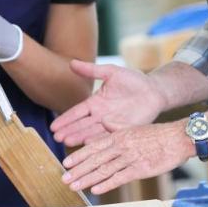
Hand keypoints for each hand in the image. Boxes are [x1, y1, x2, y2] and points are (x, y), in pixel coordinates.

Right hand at [50, 61, 166, 145]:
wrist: (155, 90)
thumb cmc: (133, 80)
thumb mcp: (111, 72)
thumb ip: (92, 69)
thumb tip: (71, 62)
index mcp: (96, 103)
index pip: (77, 112)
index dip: (65, 119)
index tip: (53, 126)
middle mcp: (101, 116)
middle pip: (82, 125)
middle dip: (69, 131)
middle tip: (56, 138)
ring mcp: (112, 125)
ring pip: (93, 133)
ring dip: (80, 138)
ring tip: (68, 142)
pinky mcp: (124, 130)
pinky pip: (110, 136)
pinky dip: (99, 140)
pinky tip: (89, 144)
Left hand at [61, 122, 193, 194]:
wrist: (177, 138)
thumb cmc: (157, 134)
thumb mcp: (134, 126)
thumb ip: (117, 127)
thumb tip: (103, 123)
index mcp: (119, 135)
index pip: (94, 146)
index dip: (79, 155)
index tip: (66, 163)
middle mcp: (121, 145)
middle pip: (95, 159)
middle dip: (78, 170)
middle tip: (65, 178)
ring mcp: (130, 157)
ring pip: (104, 169)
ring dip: (87, 179)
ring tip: (75, 186)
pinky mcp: (140, 169)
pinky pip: (120, 177)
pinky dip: (107, 184)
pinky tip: (96, 189)